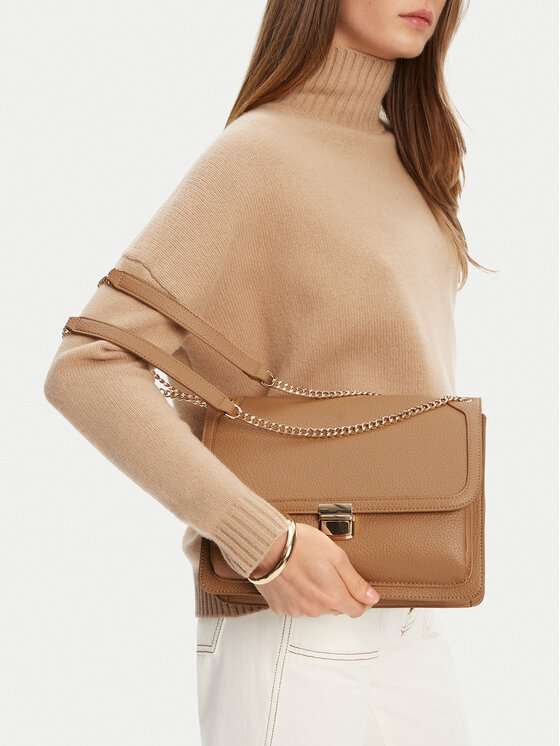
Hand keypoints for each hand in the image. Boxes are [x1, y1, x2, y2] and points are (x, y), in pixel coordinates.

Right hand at [250, 522, 379, 617]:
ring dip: (316, 595)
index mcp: (332, 596)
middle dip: (336, 594)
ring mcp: (296, 610)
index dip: (362, 600)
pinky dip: (297, 595)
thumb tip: (372, 597)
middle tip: (327, 571)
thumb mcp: (336, 556)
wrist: (266, 545)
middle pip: (335, 608)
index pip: (357, 610)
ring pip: (315, 607)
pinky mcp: (280, 607)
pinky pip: (295, 605)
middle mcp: (315, 609)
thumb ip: (355, 581)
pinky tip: (293, 578)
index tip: (360, 591)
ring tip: (307, 571)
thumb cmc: (301, 545)